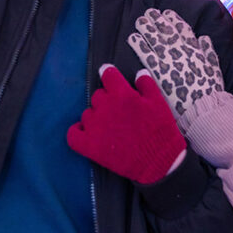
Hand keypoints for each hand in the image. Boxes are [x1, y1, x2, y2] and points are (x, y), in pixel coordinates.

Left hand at [67, 64, 185, 184]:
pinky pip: (73, 135)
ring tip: (109, 127)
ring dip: (96, 117)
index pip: (108, 75)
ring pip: (87, 113)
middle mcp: (105, 107)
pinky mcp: (89, 145)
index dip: (109, 74)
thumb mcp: (159, 103)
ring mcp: (95, 126)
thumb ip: (147, 85)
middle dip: (107, 100)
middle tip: (118, 111)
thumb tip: (139, 73)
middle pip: (97, 95)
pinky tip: (85, 132)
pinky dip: (77, 131)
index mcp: (122, 94)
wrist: (158, 160)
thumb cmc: (160, 130)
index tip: (109, 76)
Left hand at [127, 8, 223, 119]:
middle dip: (157, 19)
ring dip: (146, 27)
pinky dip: (138, 44)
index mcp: (194, 49)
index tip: (167, 13)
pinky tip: (132, 38)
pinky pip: (145, 52)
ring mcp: (168, 59)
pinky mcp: (157, 70)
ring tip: (139, 21)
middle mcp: (180, 50)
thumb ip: (209, 51)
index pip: (183, 28)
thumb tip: (203, 38)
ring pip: (154, 37)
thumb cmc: (210, 91)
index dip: (174, 19)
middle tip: (149, 12)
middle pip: (166, 29)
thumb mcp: (215, 68)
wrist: (203, 106)